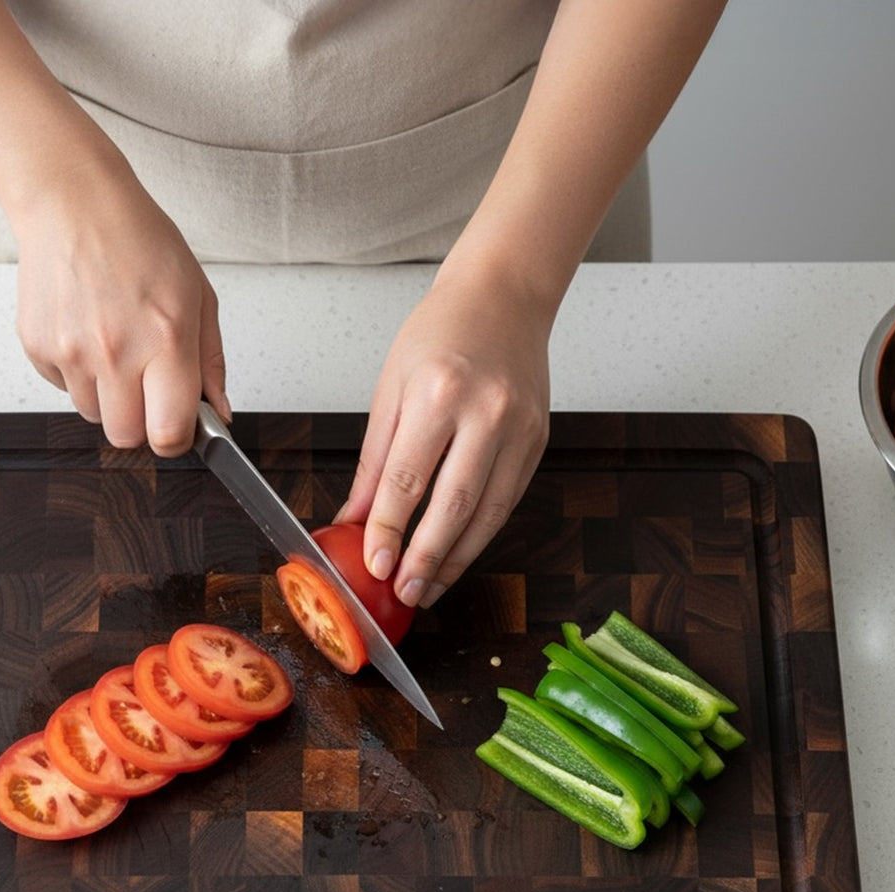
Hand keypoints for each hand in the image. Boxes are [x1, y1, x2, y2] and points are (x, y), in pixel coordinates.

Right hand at [13, 154, 229, 452]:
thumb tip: (220, 412)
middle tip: (148, 388)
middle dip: (141, 423)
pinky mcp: (38, 347)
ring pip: (93, 416)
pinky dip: (78, 374)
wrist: (73, 203)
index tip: (179, 426)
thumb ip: (211, 362)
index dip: (176, 438)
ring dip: (109, 397)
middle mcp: (115, 351)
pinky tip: (88, 332)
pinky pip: (63, 389)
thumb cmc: (139, 241)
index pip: (168, 433)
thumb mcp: (198, 296)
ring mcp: (71, 352)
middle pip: (126, 438)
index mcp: (165, 340)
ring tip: (116, 348)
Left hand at [336, 260, 550, 607]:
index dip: (389, 530)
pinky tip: (459, 553)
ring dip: (457, 558)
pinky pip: (508, 500)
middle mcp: (486, 411)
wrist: (503, 297)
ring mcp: (520, 428)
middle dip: (426, 559)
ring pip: (488, 513)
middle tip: (404, 592)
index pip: (407, 481)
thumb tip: (356, 516)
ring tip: (430, 587)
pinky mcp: (539, 440)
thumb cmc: (440, 333)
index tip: (375, 564)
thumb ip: (376, 460)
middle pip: (453, 505)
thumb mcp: (391, 388)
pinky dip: (482, 534)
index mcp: (437, 392)